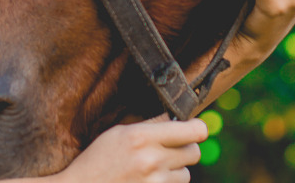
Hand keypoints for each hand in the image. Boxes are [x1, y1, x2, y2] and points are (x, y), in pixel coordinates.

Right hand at [51, 116, 206, 182]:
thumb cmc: (97, 159)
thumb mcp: (119, 133)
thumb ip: (150, 125)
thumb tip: (176, 117)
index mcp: (142, 137)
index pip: (194, 131)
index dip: (197, 128)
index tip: (192, 128)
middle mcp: (152, 160)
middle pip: (195, 153)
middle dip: (186, 149)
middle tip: (171, 148)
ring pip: (186, 174)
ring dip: (176, 170)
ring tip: (154, 168)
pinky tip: (148, 180)